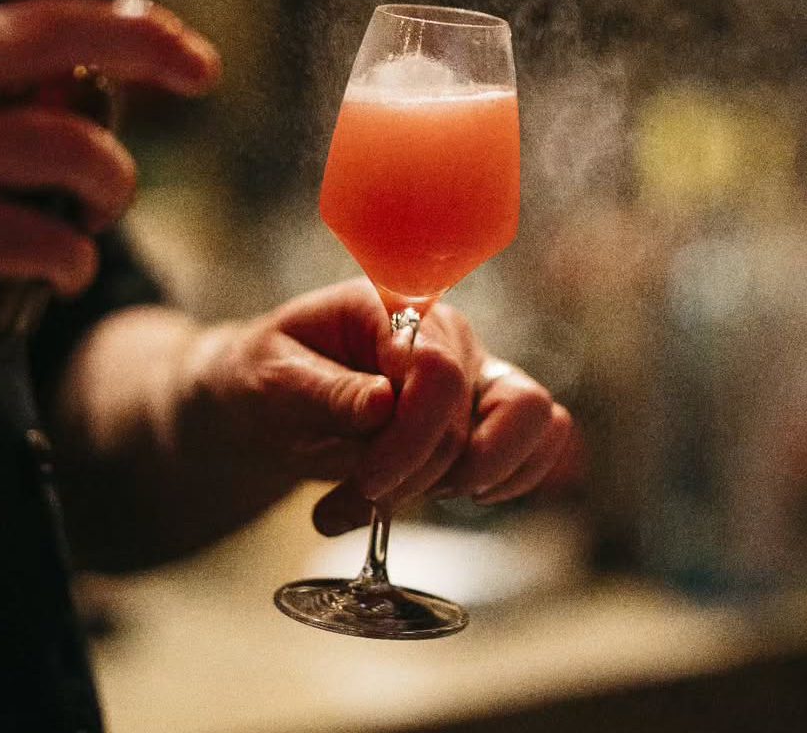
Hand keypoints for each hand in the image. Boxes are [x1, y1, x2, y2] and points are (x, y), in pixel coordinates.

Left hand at [176, 278, 576, 539]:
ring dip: (469, 481)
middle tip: (353, 499)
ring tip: (395, 498)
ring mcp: (473, 371)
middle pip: (475, 412)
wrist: (270, 402)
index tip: (366, 485)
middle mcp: (445, 333)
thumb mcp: (270, 380)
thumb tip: (383, 405)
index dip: (409, 439)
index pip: (435, 371)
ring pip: (533, 418)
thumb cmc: (265, 377)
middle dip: (417, 474)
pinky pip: (541, 439)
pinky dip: (508, 481)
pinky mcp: (486, 412)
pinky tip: (443, 495)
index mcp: (392, 307)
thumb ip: (324, 390)